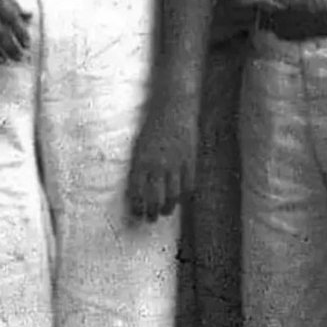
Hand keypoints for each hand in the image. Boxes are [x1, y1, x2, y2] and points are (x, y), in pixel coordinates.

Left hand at [126, 97, 197, 221]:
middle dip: (152, 212)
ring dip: (168, 208)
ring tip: (166, 212)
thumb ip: (140, 166)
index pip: (137, 193)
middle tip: (151, 218)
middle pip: (155, 199)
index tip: (137, 212)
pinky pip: (188, 185)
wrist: (175, 107)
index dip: (137, 207)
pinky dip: (184, 195)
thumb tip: (138, 187)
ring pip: (172, 196)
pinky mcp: (190, 160)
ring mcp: (176, 164)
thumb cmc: (154, 124)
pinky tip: (181, 198)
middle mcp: (158, 166)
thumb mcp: (140, 145)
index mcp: (141, 161)